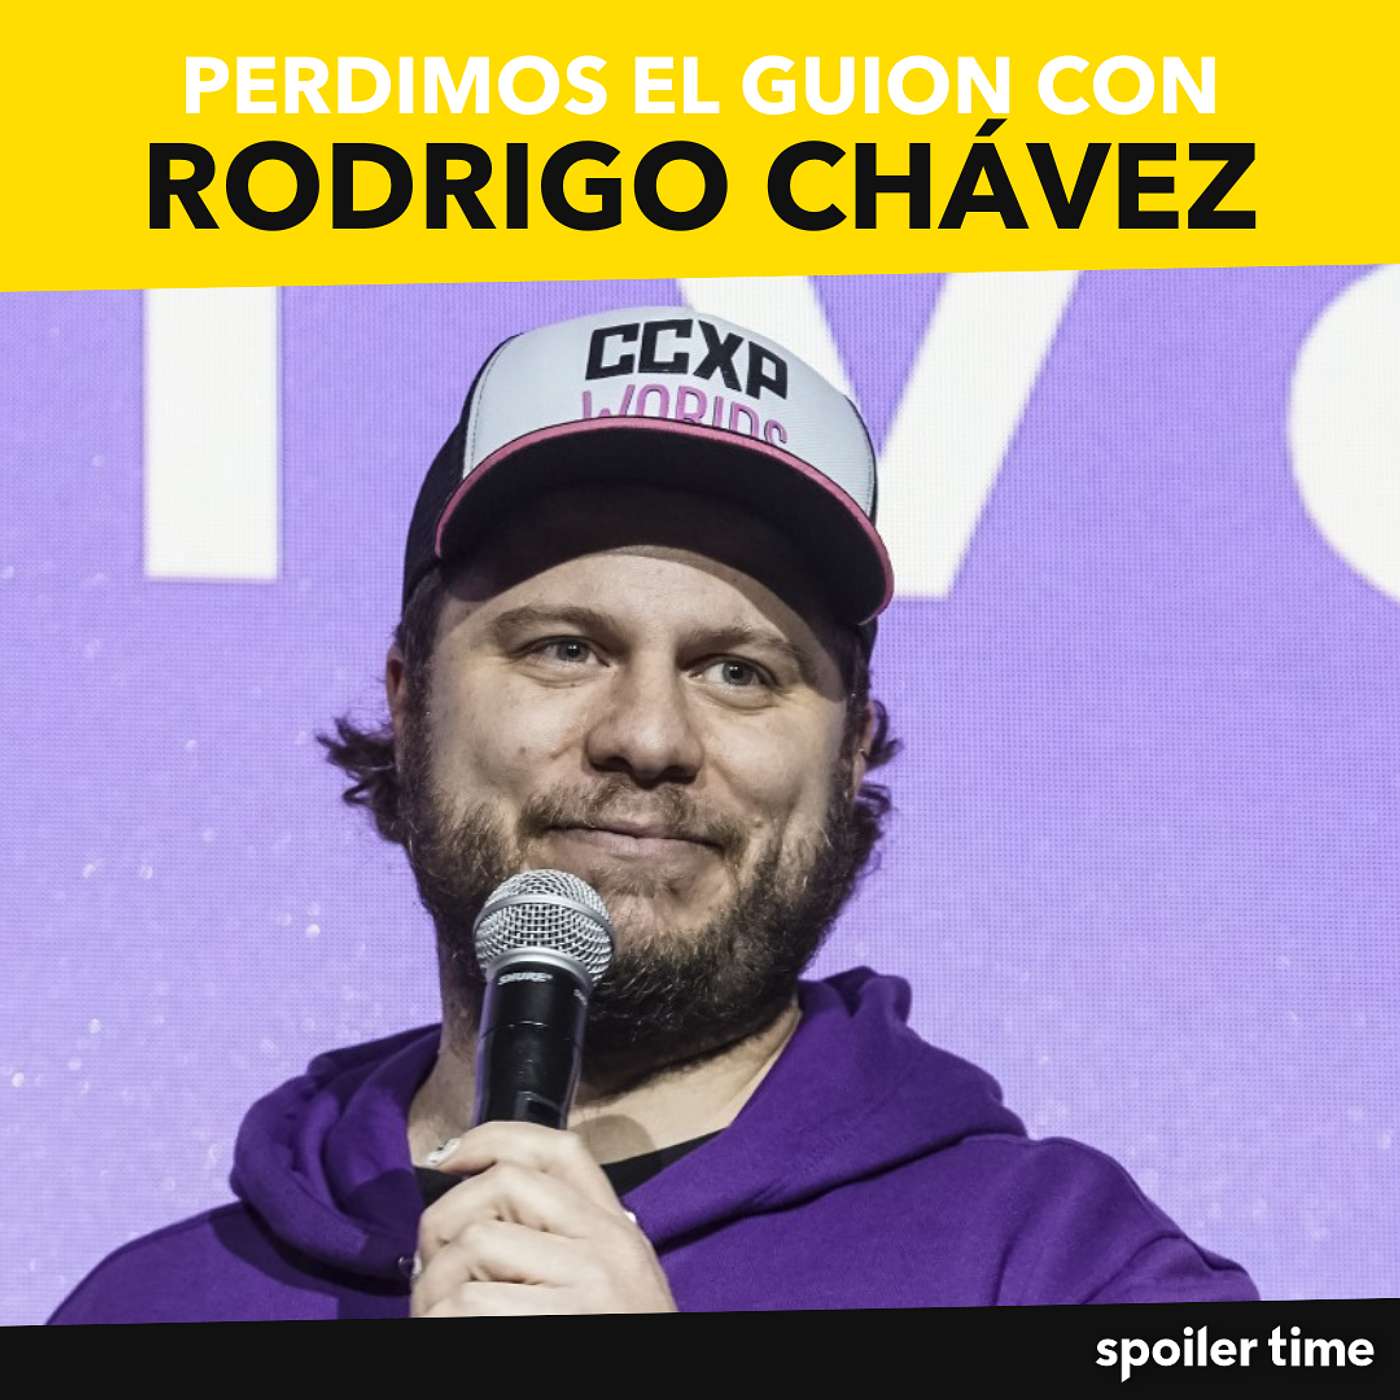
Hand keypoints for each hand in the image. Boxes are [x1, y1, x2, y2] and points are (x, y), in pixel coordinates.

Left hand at [410, 1120, 678, 1316]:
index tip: (446, 1159)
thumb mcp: (603, 1282)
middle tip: (429, 1272)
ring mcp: (590, 1283)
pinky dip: (440, 1324)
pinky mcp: (561, 1324)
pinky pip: (468, 1307)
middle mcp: (610, 1243)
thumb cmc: (610, 1342)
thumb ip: (559, 1241)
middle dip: (443, 1224)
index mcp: (617, 1229)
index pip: (557, 1149)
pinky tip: (449, 1338)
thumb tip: (469, 1209)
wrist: (659, 1398)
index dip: (493, 1137)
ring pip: (474, 1244)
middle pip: (500, 1186)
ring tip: (438, 1318)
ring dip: (436, 1286)